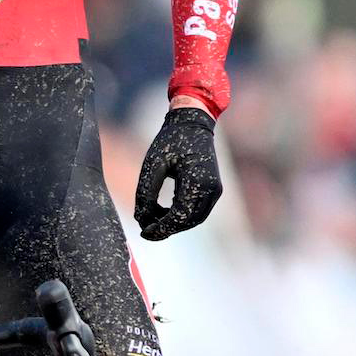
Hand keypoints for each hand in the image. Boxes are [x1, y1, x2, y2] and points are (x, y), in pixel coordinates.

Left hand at [133, 104, 221, 240]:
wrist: (192, 123)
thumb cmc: (170, 140)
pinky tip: (163, 211)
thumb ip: (145, 192)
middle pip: (189, 221)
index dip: (162, 227)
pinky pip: (198, 210)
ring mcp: (215, 190)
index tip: (144, 232)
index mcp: (198, 181)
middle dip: (167, 228)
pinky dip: (181, 215)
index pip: (180, 215)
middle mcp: (211, 189)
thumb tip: (140, 219)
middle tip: (145, 230)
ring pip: (194, 219)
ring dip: (174, 223)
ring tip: (152, 220)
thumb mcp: (152, 164)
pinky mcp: (213, 189)